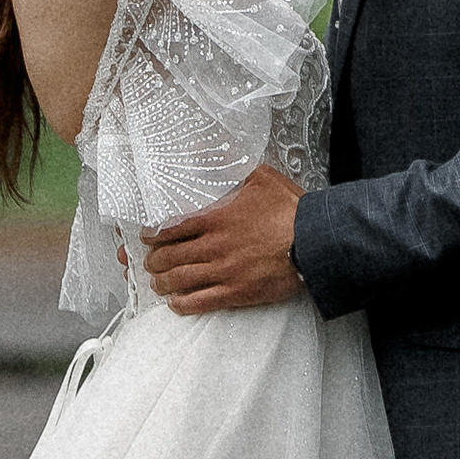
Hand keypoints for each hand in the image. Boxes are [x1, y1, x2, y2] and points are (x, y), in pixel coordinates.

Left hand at [142, 163, 304, 313]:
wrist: (313, 243)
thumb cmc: (289, 210)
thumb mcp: (261, 177)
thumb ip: (231, 168)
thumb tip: (206, 154)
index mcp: (217, 218)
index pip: (173, 227)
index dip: (154, 234)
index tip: (146, 237)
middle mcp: (214, 246)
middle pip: (171, 256)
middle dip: (154, 260)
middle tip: (148, 261)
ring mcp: (224, 272)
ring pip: (181, 280)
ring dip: (163, 282)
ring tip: (157, 282)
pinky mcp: (236, 293)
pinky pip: (200, 302)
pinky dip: (183, 304)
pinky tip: (176, 303)